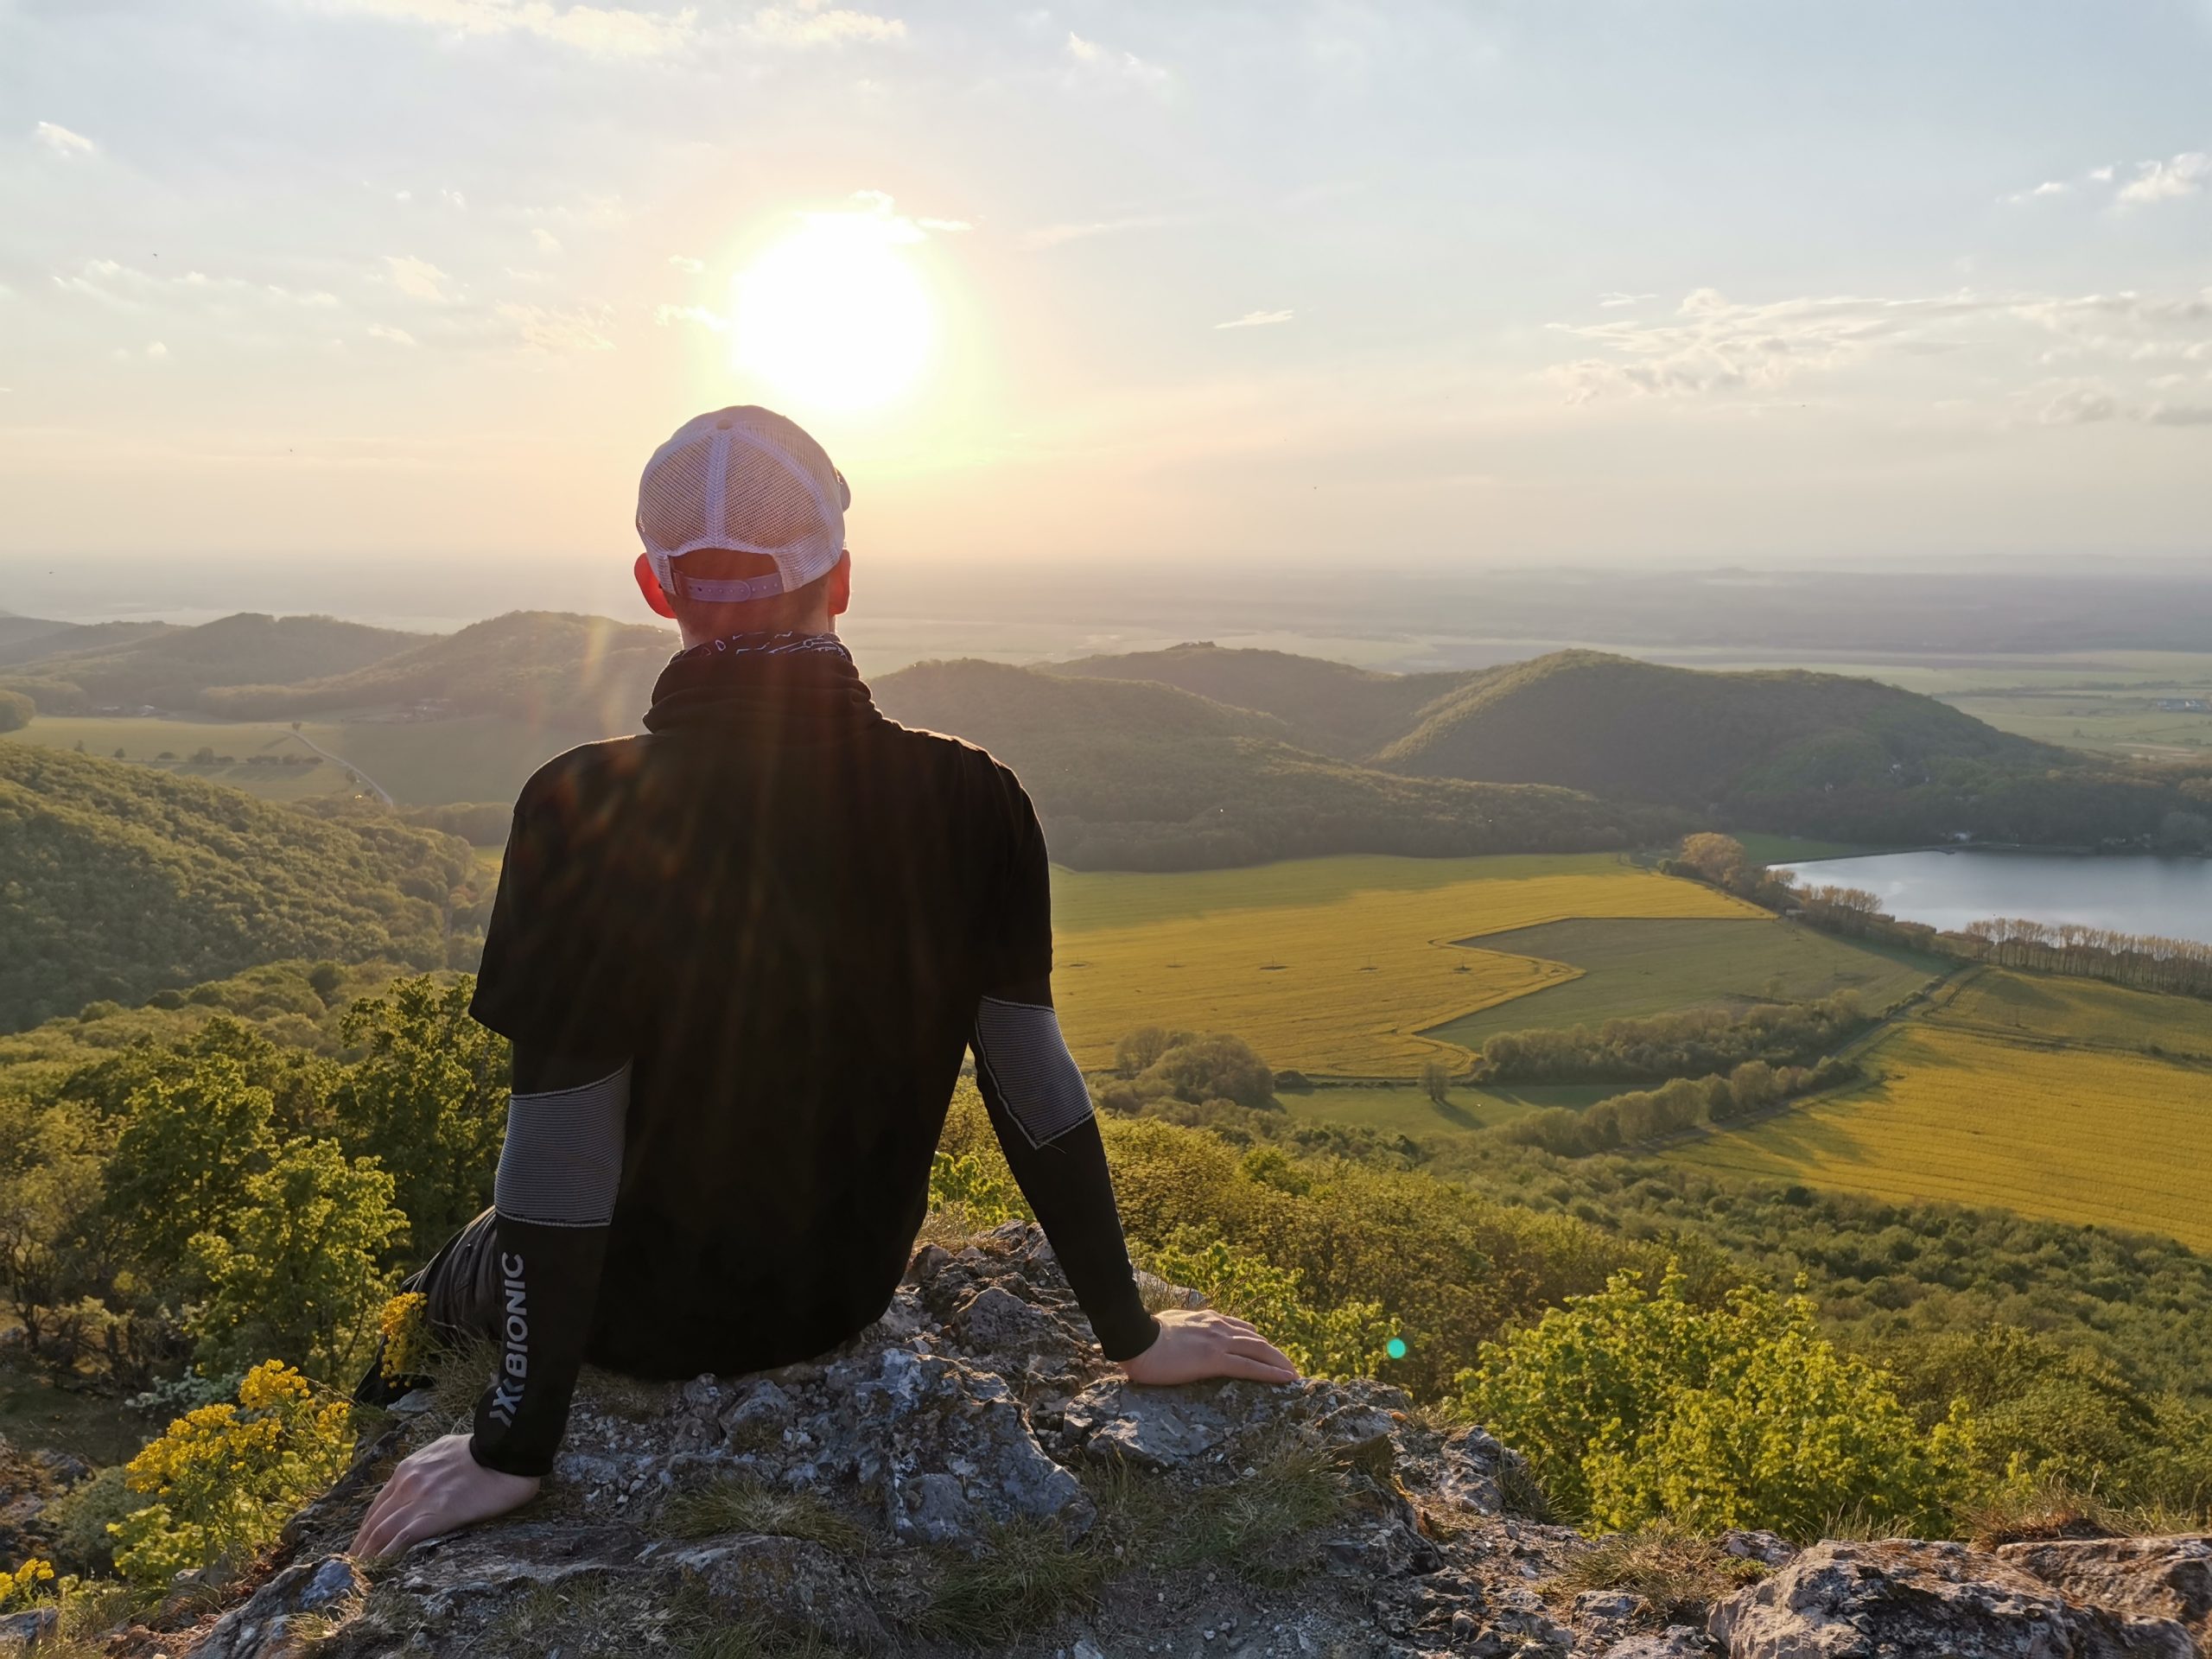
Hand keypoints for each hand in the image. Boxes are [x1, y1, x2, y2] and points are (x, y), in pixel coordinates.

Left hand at [351, 1433, 539, 1559]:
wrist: (505, 1450)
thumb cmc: (485, 1449)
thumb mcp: (446, 1448)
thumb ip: (430, 1465)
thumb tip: (429, 1475)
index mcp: (410, 1468)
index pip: (379, 1504)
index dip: (368, 1527)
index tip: (362, 1544)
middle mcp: (406, 1482)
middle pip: (374, 1521)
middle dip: (361, 1545)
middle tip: (351, 1567)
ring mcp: (418, 1499)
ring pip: (381, 1532)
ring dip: (367, 1555)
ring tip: (358, 1575)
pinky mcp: (433, 1515)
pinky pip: (401, 1539)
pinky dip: (387, 1555)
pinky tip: (379, 1570)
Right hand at [1119, 1308, 1299, 1385]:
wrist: (1135, 1337)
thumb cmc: (1143, 1335)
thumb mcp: (1169, 1323)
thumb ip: (1183, 1325)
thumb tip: (1181, 1330)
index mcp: (1206, 1319)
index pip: (1240, 1329)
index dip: (1256, 1341)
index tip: (1266, 1349)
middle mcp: (1217, 1327)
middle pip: (1256, 1340)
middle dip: (1275, 1353)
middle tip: (1289, 1366)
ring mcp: (1218, 1342)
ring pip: (1259, 1351)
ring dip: (1280, 1362)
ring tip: (1294, 1374)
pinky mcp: (1214, 1359)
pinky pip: (1250, 1367)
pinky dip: (1272, 1373)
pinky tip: (1286, 1379)